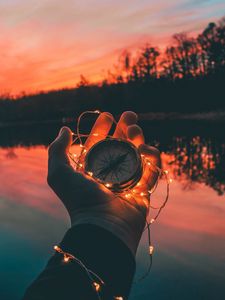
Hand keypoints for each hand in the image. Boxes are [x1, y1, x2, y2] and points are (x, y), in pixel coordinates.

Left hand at [47, 111, 160, 253]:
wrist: (103, 226)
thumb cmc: (80, 200)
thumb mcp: (59, 174)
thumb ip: (57, 150)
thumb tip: (64, 129)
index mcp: (92, 168)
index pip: (99, 144)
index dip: (103, 129)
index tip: (108, 116)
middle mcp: (110, 173)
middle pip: (121, 145)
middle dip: (125, 128)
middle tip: (130, 116)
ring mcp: (128, 181)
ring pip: (137, 154)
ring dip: (138, 139)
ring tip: (135, 130)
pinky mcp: (144, 189)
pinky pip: (152, 169)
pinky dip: (152, 157)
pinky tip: (145, 149)